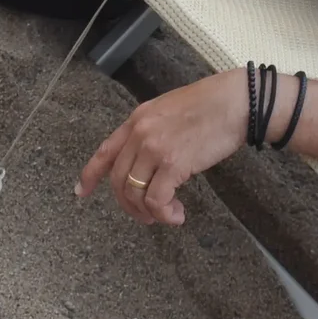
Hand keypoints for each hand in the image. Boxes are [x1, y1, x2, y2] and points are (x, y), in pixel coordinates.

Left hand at [77, 70, 245, 224]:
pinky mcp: (173, 164)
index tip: (81, 193)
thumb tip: (151, 162)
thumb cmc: (212, 105)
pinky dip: (164, 214)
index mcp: (137, 119)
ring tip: (166, 216)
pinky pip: (156, 199)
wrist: (236, 102)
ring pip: (135, 193)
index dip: (90, 175)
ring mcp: (154, 149)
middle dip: (129, 204)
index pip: (105, 151)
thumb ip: (153, 132)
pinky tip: (177, 215)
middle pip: (118, 180)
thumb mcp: (170, 111)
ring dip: (148, 212)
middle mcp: (139, 133)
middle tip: (145, 216)